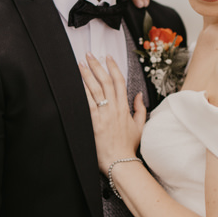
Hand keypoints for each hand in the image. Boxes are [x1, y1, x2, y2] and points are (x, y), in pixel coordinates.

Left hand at [79, 54, 145, 172]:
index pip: (119, 81)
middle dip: (97, 65)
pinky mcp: (94, 122)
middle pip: (105, 81)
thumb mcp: (140, 127)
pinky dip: (83, 92)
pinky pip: (88, 103)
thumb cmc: (129, 147)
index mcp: (125, 107)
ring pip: (95, 89)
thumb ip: (140, 109)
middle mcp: (114, 108)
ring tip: (80, 64)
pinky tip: (77, 83)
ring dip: (87, 75)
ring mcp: (104, 114)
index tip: (108, 57)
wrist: (120, 162)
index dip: (113, 67)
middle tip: (89, 54)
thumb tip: (138, 94)